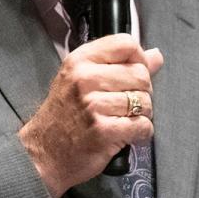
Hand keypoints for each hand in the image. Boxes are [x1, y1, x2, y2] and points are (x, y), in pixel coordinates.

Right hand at [19, 34, 163, 197]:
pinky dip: (141, 133)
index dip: (138, 60)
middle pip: (141, 74)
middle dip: (142, 92)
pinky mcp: (102, 131)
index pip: (126, 44)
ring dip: (142, 115)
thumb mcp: (82, 80)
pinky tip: (127, 135)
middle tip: (126, 105)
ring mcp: (93, 105)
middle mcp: (85, 79)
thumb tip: (156, 55)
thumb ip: (120, 65)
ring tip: (124, 121)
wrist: (43, 153)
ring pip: (145, 101)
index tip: (131, 76)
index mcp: (80, 60)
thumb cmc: (64, 115)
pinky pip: (142, 126)